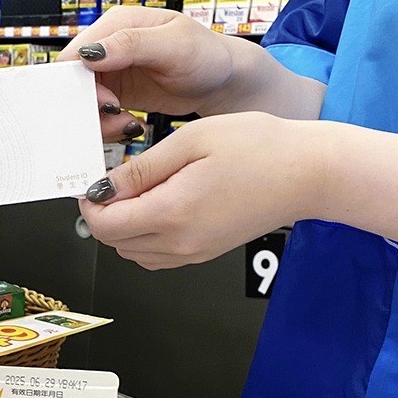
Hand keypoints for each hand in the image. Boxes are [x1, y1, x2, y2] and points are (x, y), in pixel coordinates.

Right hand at [60, 7, 238, 141]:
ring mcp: (113, 72)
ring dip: (100, 121)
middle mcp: (109, 48)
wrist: (222, 81)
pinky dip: (109, 126)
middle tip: (115, 116)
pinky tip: (131, 125)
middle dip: (89, 106)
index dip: (79, 82)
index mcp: (117, 25)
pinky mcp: (118, 94)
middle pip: (75, 82)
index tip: (105, 102)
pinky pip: (99, 115)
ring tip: (127, 124)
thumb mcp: (173, 45)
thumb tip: (91, 52)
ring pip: (84, 102)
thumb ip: (131, 45)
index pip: (75, 54)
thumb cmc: (206, 56)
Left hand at [80, 113, 318, 269]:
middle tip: (117, 180)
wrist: (308, 173)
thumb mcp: (191, 141)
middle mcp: (178, 244)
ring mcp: (191, 254)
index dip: (89, 203)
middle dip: (104, 213)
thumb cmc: (259, 147)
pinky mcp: (202, 254)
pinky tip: (160, 206)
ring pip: (131, 252)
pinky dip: (144, 236)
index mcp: (171, 214)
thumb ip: (141, 169)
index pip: (103, 225)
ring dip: (123, 226)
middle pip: (113, 242)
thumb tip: (102, 187)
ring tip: (141, 190)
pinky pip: (155, 256)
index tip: (95, 179)